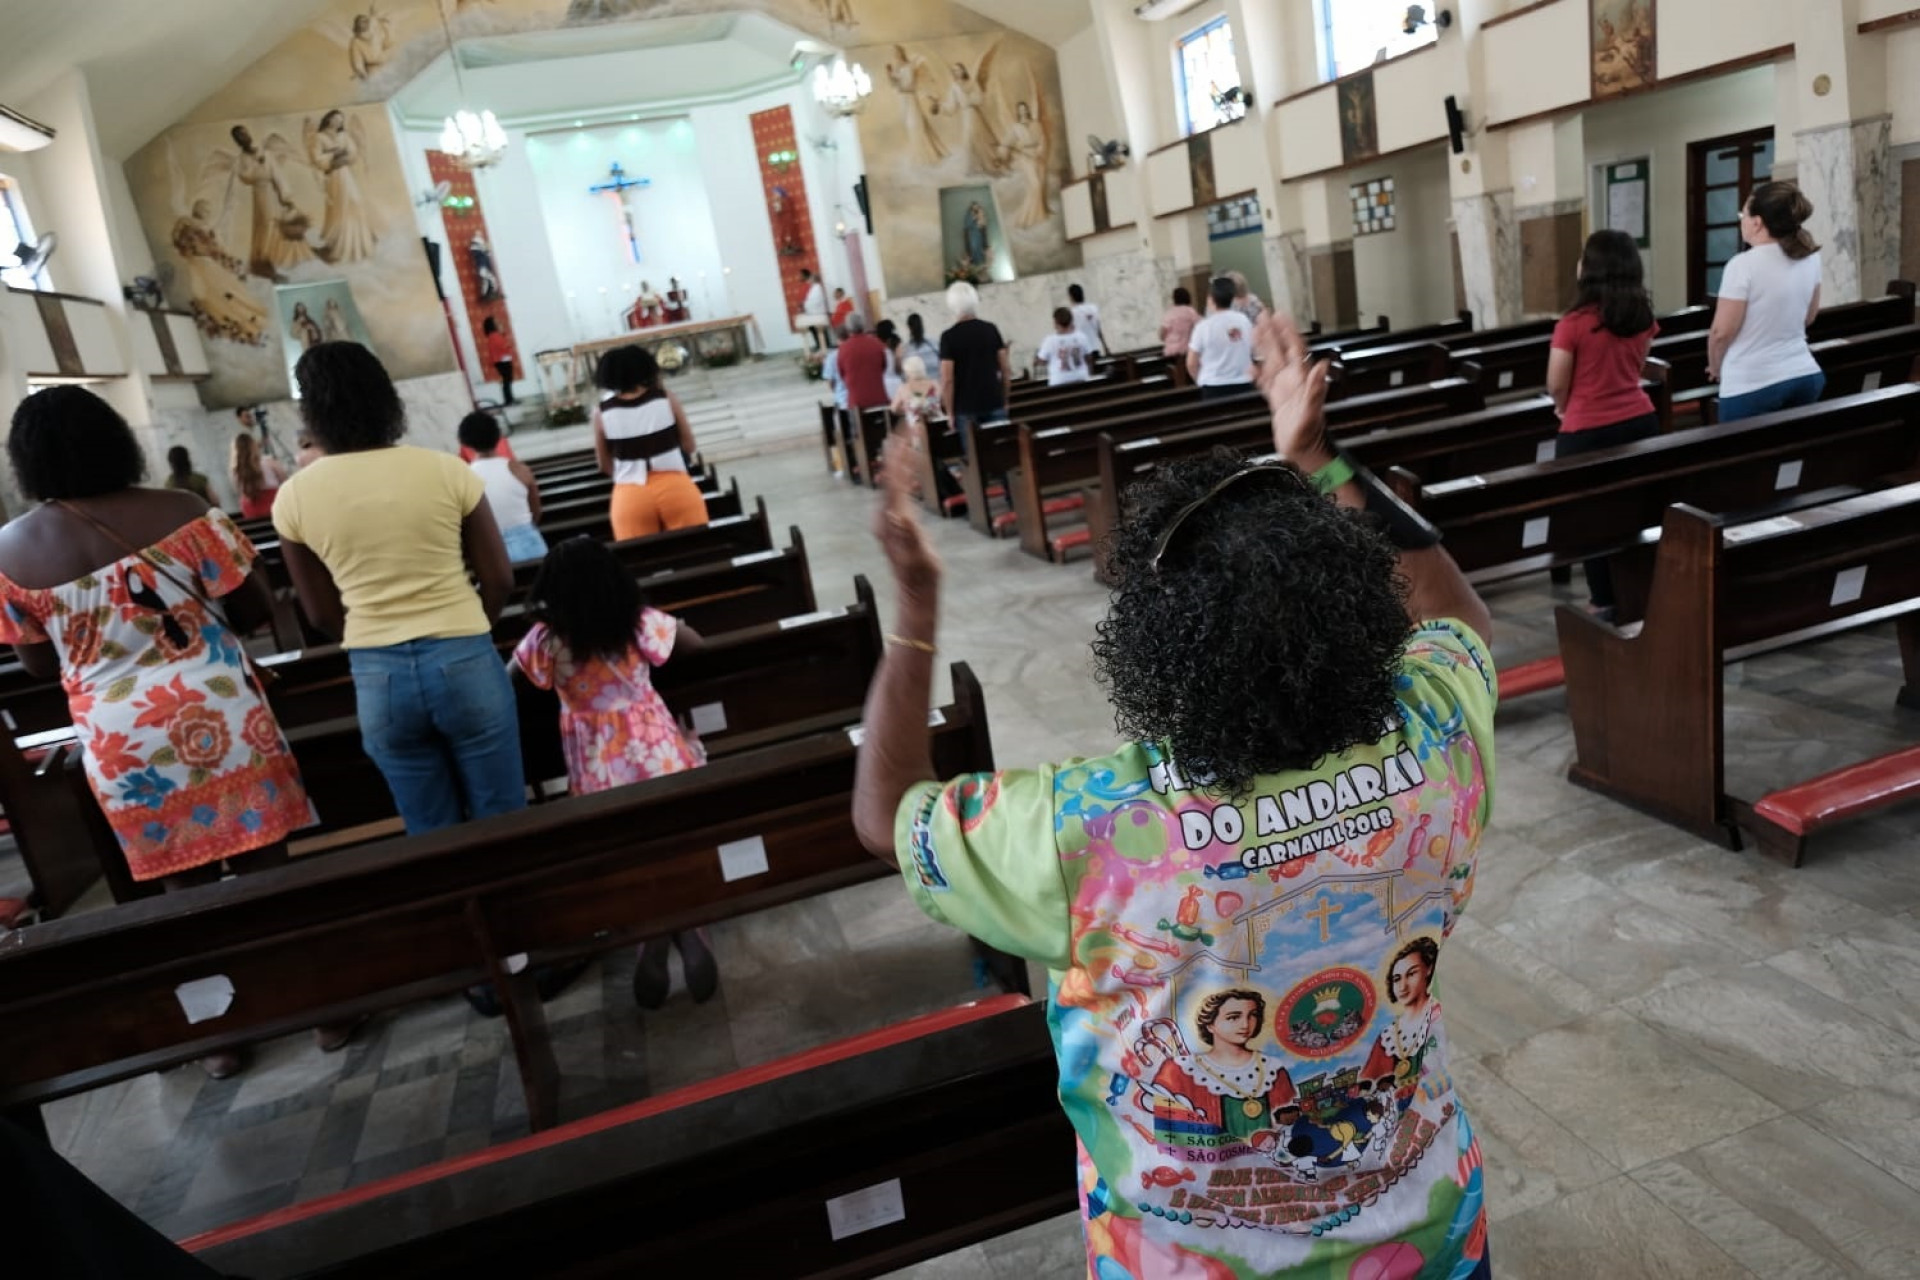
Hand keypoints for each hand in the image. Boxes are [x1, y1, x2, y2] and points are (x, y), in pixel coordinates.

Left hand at [873, 424, 940, 605]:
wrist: (916, 590)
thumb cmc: (920, 575)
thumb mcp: (917, 556)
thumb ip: (908, 536)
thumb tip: (899, 516)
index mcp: (890, 519)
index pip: (892, 480)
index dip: (897, 456)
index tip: (900, 435)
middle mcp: (886, 516)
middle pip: (890, 476)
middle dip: (896, 451)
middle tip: (902, 427)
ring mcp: (890, 519)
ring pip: (893, 482)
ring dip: (900, 460)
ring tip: (905, 440)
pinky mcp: (896, 522)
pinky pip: (899, 491)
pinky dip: (904, 476)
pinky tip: (909, 470)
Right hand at [1251, 313, 1332, 467]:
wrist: (1304, 452)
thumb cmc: (1309, 435)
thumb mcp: (1312, 411)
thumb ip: (1317, 387)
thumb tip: (1323, 364)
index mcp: (1301, 380)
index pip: (1294, 349)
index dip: (1287, 331)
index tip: (1279, 316)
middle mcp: (1293, 381)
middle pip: (1280, 350)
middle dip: (1272, 332)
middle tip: (1262, 315)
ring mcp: (1284, 390)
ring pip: (1271, 362)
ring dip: (1263, 347)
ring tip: (1253, 331)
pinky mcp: (1276, 401)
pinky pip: (1265, 383)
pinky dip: (1256, 374)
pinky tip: (1249, 367)